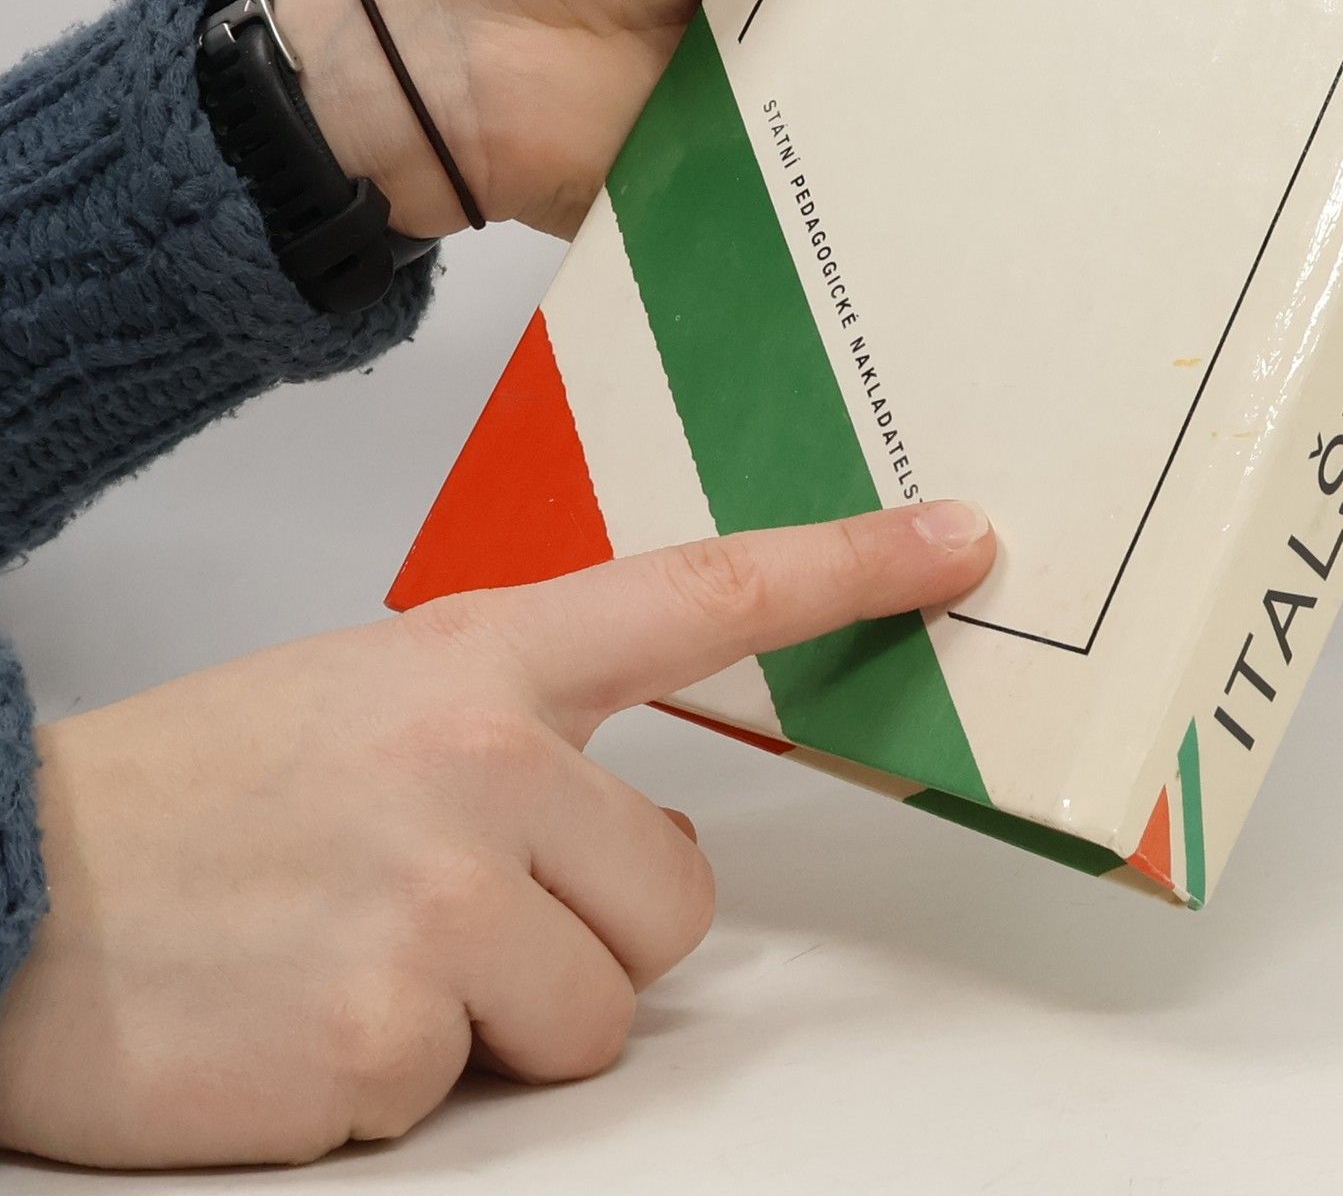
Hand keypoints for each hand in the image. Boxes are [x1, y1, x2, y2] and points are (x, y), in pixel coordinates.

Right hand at [0, 500, 995, 1167]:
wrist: (4, 885)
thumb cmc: (200, 796)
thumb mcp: (378, 703)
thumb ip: (529, 742)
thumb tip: (655, 847)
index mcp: (483, 659)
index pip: (703, 594)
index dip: (848, 565)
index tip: (959, 543)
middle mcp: (481, 761)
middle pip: (678, 900)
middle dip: (590, 930)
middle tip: (450, 903)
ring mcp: (440, 898)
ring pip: (597, 1013)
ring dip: (502, 1013)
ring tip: (367, 958)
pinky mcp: (389, 1035)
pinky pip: (479, 1088)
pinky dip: (408, 1078)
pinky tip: (309, 1019)